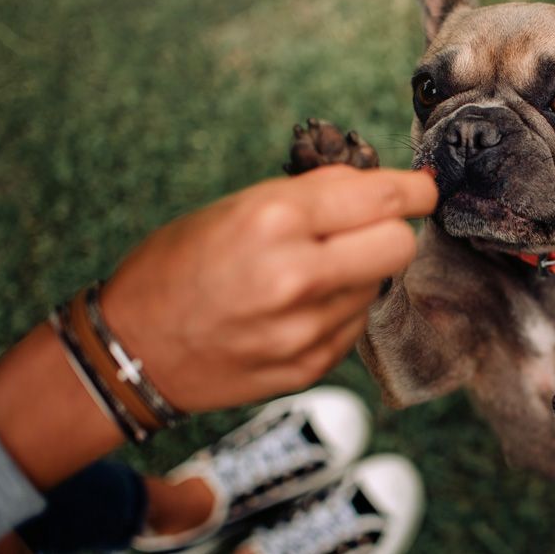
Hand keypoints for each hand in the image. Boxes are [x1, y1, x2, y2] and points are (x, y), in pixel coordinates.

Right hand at [99, 165, 436, 411]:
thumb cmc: (177, 266)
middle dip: (389, 233)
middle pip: (399, 246)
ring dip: (356, 274)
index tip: (423, 190)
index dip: (414, 192)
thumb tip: (385, 185)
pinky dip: (336, 311)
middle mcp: (295, 276)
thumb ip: (314, 195)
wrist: (131, 351)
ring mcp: (304, 330)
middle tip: (365, 230)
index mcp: (274, 221)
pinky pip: (353, 326)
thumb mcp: (237, 207)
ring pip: (376, 287)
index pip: (382, 199)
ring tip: (305, 275)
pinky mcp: (308, 368)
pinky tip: (294, 310)